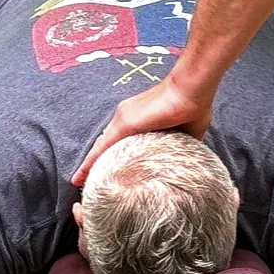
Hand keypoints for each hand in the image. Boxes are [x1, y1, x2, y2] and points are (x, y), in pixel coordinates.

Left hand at [70, 70, 213, 187]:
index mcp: (140, 121)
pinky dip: (89, 163)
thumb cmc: (193, 109)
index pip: (121, 143)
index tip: (108, 173)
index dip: (113, 158)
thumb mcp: (183, 136)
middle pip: (108, 144)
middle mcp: (126, 118)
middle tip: (91, 183)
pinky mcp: (123, 123)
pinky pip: (101, 148)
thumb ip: (174, 148)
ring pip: (102, 147)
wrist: (193, 91)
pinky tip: (79, 178)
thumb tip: (178, 166)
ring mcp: (122, 119)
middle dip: (99, 164)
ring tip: (80, 183)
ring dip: (92, 165)